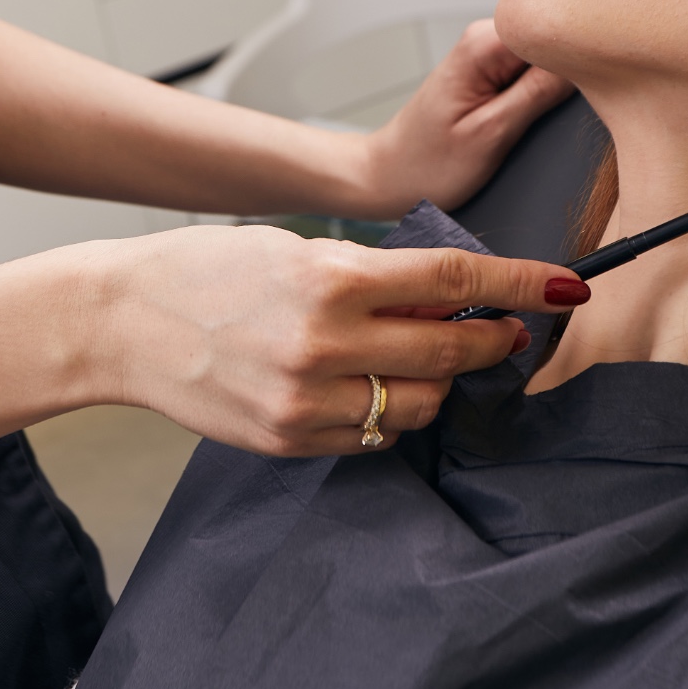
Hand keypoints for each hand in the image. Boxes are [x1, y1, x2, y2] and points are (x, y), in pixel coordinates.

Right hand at [77, 223, 584, 454]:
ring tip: (428, 359)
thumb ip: (371, 274)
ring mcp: (306, 402)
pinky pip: (372, 436)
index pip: (453, 285)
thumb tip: (449, 296)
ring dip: (441, 383)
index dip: (520, 286)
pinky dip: (388, 413)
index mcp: (330, 280)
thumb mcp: (295, 248)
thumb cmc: (207, 272)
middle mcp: (324, 345)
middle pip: (448, 353)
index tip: (566, 287)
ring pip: (419, 406)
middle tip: (505, 331)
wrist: (122, 322)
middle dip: (491, 342)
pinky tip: (372, 386)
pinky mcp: (289, 440)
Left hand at [356, 19, 571, 216]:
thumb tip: (587, 61)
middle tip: (565, 113)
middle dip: (573, 72)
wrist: (389, 176)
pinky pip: (534, 72)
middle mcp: (487, 38)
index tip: (599, 84)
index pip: (555, 27)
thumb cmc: (428, 164)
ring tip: (541, 120)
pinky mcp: (492, 72)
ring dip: (559, 87)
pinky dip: (543, 94)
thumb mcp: (491, 135)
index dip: (583, 53)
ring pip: (550, 58)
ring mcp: (490, 54)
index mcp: (484, 44)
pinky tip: (534, 118)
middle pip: (555, 40)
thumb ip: (539, 93)